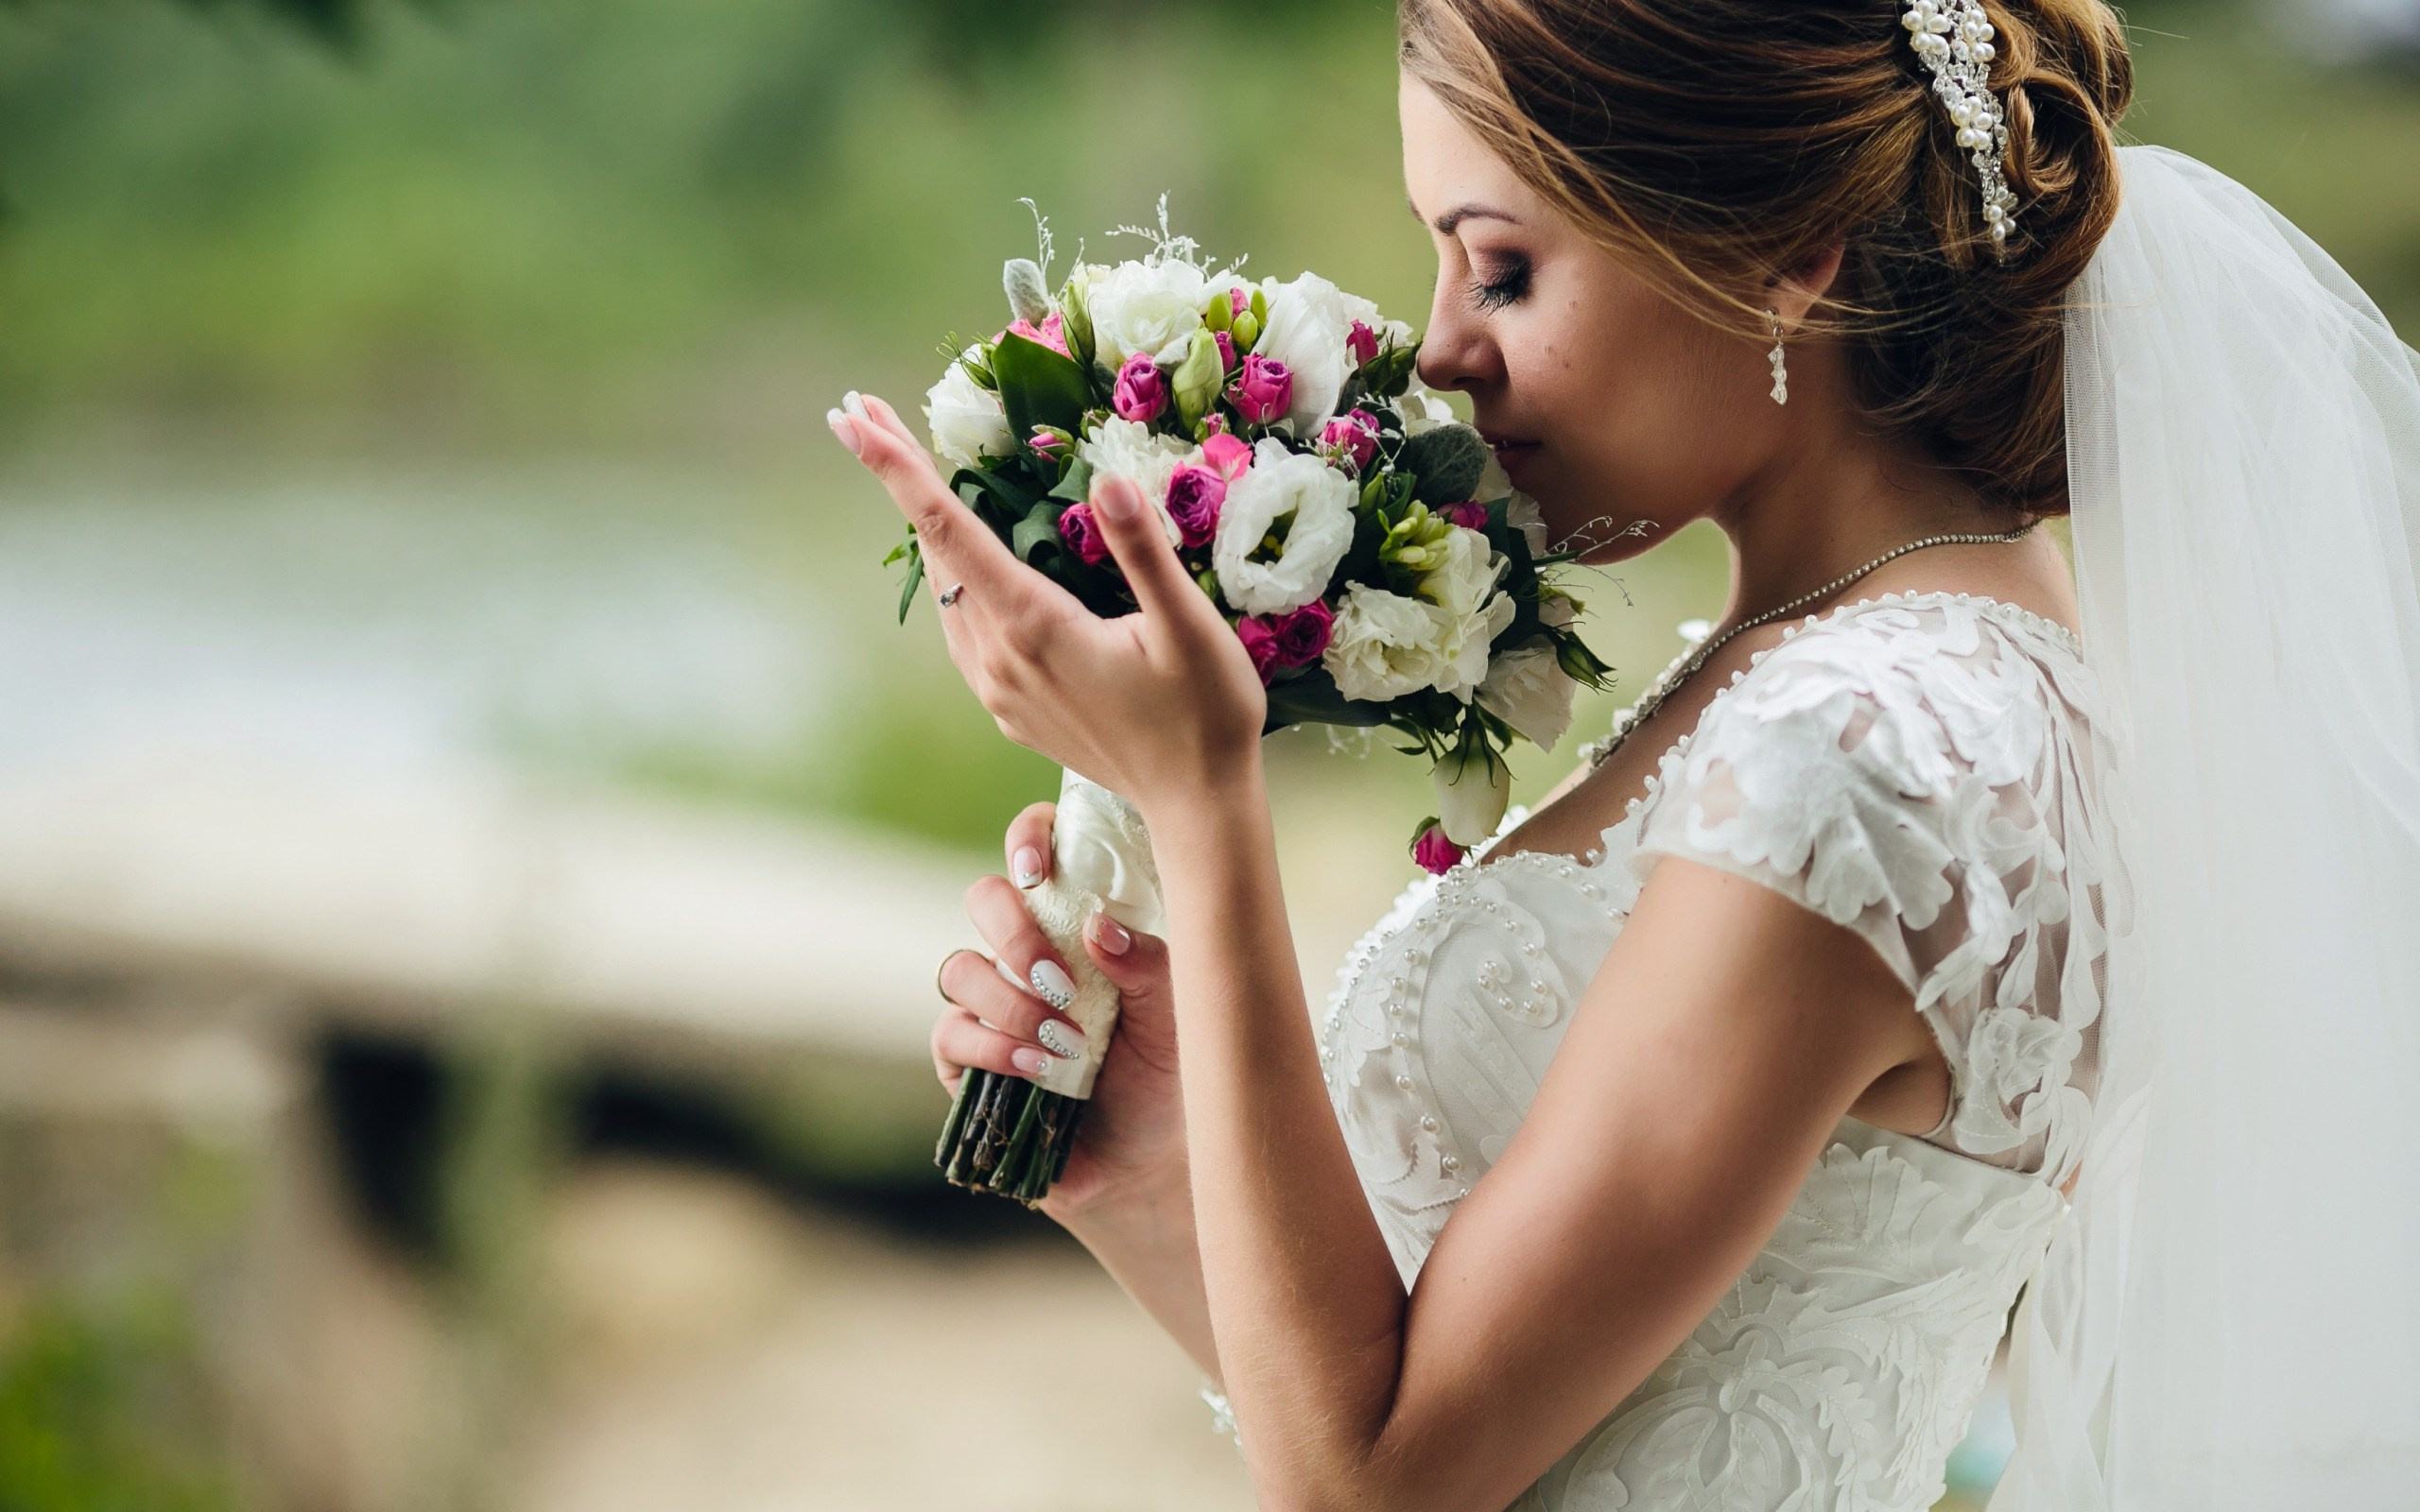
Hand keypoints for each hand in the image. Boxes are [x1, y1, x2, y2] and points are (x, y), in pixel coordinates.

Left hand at [828, 391, 1267, 814]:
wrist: (1197, 803)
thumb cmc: (1206, 713)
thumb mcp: (1188, 627)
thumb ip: (1143, 553)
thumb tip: (1106, 480)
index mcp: (1034, 626)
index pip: (948, 530)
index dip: (896, 469)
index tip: (851, 419)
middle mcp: (1000, 658)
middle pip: (932, 553)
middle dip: (897, 479)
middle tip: (864, 411)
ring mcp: (1000, 689)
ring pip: (943, 592)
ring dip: (923, 530)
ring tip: (906, 469)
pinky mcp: (1012, 709)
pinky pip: (964, 628)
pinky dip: (952, 578)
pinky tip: (964, 560)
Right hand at [931, 801, 1187, 1216]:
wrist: (1150, 1160)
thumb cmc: (1170, 1072)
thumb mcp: (1179, 1015)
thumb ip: (1148, 965)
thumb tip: (1096, 928)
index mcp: (1078, 921)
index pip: (1039, 850)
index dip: (1028, 839)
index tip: (1039, 870)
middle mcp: (1027, 952)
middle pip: (984, 899)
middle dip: (1013, 934)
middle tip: (1058, 980)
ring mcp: (992, 1004)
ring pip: (959, 968)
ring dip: (1010, 1002)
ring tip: (1063, 1040)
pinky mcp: (968, 1060)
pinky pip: (951, 1034)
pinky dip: (993, 1048)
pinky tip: (1038, 1069)